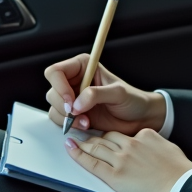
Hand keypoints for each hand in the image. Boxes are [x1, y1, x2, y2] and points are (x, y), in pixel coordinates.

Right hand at [43, 54, 166, 134]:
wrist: (139, 118)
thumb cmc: (133, 100)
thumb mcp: (118, 93)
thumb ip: (96, 94)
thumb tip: (77, 103)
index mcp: (83, 66)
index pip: (56, 72)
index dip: (59, 87)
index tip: (72, 101)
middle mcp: (74, 81)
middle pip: (52, 91)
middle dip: (64, 106)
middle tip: (79, 113)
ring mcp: (73, 98)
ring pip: (54, 107)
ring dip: (67, 118)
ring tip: (87, 121)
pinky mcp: (74, 114)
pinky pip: (59, 120)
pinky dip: (69, 125)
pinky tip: (86, 125)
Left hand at [65, 128, 191, 191]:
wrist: (180, 185)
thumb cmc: (179, 170)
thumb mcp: (168, 147)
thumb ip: (155, 144)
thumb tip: (151, 146)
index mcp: (145, 135)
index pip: (124, 134)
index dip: (113, 137)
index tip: (108, 138)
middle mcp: (131, 144)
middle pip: (107, 137)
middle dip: (94, 137)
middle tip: (83, 136)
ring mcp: (121, 159)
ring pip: (97, 147)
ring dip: (83, 143)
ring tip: (73, 141)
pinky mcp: (115, 175)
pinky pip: (92, 163)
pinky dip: (79, 155)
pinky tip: (71, 148)